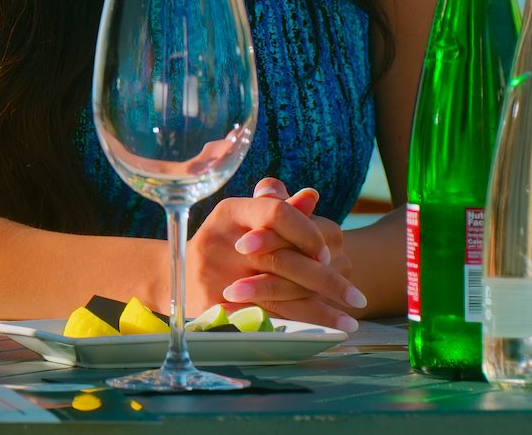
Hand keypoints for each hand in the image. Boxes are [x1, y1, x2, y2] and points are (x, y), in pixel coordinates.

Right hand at [185, 178, 361, 329]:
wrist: (175, 278)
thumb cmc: (221, 243)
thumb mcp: (244, 218)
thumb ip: (277, 207)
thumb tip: (312, 196)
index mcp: (230, 212)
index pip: (275, 212)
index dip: (306, 233)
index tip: (327, 254)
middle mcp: (220, 241)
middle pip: (282, 258)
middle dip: (325, 280)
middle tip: (356, 297)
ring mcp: (214, 276)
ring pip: (278, 293)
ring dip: (320, 310)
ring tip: (351, 321)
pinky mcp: (214, 308)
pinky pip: (263, 317)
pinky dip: (296, 326)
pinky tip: (324, 334)